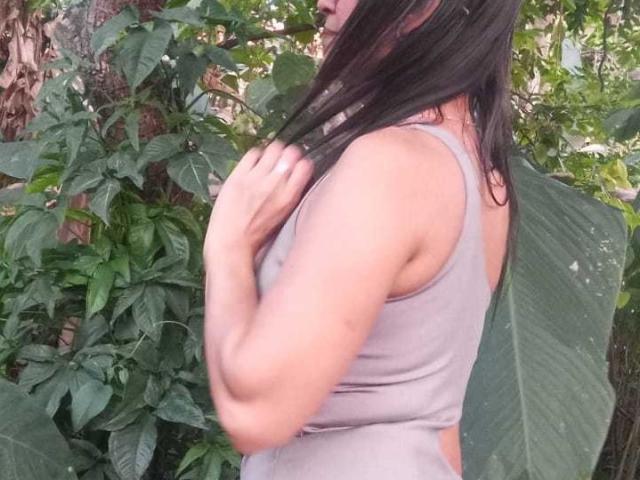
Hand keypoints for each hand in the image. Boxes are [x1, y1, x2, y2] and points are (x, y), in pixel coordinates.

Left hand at [203, 140, 314, 264]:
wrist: (232, 242)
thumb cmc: (257, 234)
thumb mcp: (284, 215)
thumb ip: (292, 194)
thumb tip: (296, 176)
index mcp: (290, 197)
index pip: (305, 165)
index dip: (301, 162)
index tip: (295, 165)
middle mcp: (276, 184)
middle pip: (291, 152)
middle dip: (287, 153)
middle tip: (280, 160)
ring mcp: (256, 178)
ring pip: (272, 148)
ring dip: (271, 152)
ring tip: (266, 161)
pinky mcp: (238, 176)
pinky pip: (252, 153)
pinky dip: (255, 155)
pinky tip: (252, 165)